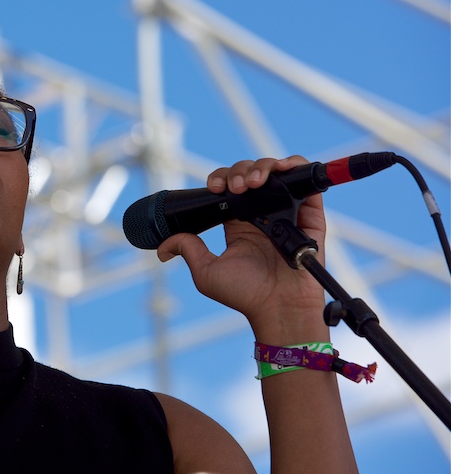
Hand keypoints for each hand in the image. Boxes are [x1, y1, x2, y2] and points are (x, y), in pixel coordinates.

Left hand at [156, 156, 328, 342]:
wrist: (278, 307)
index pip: (229, 187)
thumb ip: (188, 250)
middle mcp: (262, 214)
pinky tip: (282, 169)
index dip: (221, 179)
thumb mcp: (206, 272)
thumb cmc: (245, 295)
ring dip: (262, 167)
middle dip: (239, 172)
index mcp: (238, 223)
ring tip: (252, 183)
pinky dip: (296, 166)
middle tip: (235, 187)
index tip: (214, 188)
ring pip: (275, 172)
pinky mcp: (309, 216)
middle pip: (250, 174)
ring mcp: (286, 212)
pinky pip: (306, 182)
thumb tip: (163, 246)